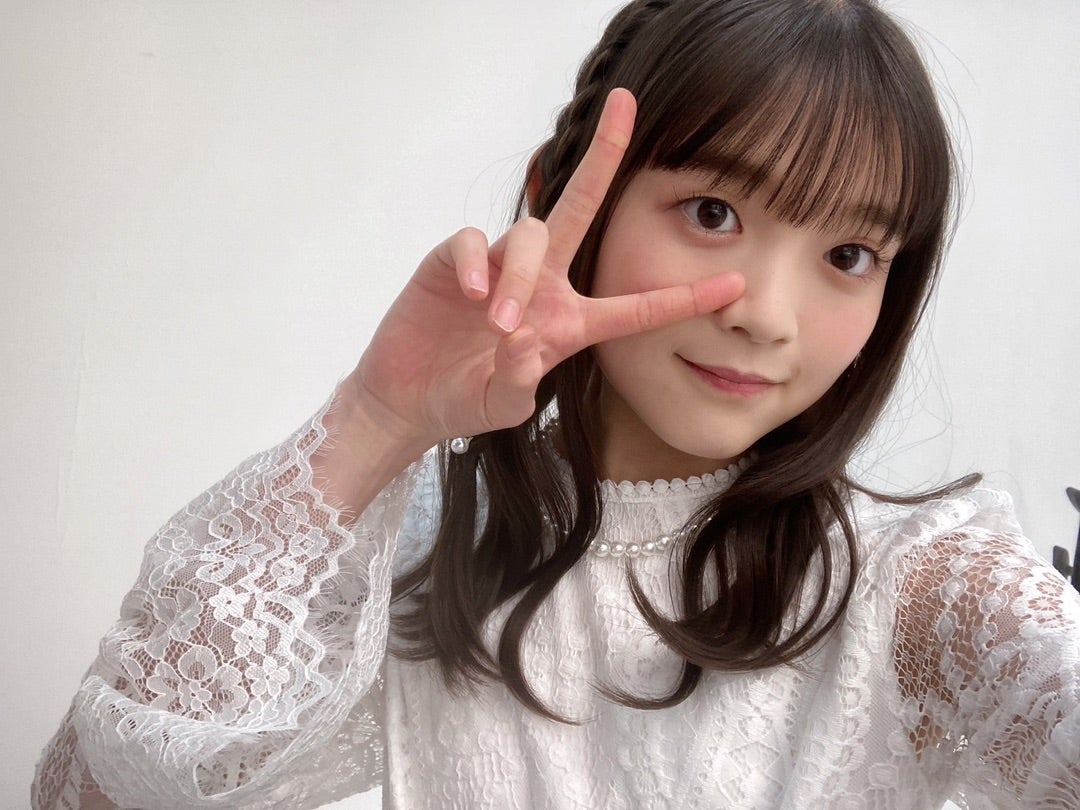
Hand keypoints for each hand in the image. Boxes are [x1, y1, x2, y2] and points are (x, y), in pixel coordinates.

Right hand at [347, 89, 743, 450]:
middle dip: (603, 155)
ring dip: (519, 278)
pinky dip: (475, 263)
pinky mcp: (453, 261)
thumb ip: (519, 382)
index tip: (736, 284)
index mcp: (569, 322)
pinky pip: (473, 242)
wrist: (407, 399)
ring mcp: (497, 268)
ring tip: (498, 324)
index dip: (683, 297)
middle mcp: (541, 284)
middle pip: (581, 207)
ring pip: (529, 236)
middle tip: (626, 103)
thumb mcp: (502, 405)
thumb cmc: (464, 400)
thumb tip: (525, 340)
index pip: (635, 307)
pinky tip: (470, 295)